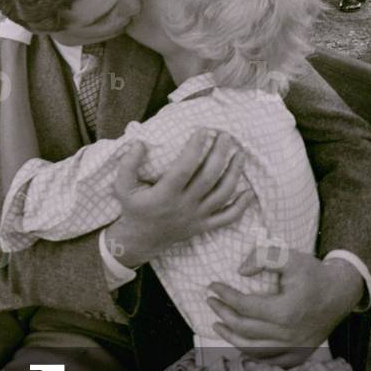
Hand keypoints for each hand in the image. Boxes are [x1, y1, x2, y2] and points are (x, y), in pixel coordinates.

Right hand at [103, 129, 254, 268]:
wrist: (140, 240)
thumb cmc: (133, 209)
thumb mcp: (122, 187)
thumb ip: (128, 165)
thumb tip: (140, 143)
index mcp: (165, 195)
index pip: (184, 168)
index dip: (195, 148)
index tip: (203, 130)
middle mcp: (184, 206)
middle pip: (208, 178)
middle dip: (220, 154)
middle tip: (226, 136)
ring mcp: (197, 217)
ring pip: (222, 195)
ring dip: (234, 173)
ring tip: (240, 154)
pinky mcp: (204, 226)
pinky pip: (227, 218)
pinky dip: (241, 206)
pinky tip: (249, 191)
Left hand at [207, 251, 363, 366]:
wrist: (340, 293)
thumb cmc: (313, 274)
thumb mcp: (290, 257)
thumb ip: (264, 258)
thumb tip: (240, 272)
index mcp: (286, 312)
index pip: (245, 306)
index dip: (225, 296)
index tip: (212, 286)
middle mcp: (289, 335)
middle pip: (245, 330)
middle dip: (223, 314)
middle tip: (211, 302)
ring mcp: (295, 349)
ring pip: (254, 350)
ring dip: (231, 338)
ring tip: (217, 325)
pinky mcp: (299, 356)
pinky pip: (269, 361)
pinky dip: (250, 354)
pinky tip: (239, 344)